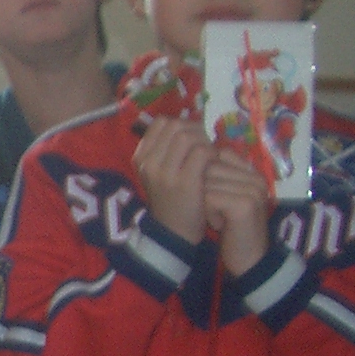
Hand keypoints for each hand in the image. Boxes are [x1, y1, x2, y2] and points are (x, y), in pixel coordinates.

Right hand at [133, 117, 211, 242]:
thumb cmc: (172, 199)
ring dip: (205, 143)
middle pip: (176, 126)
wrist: (173, 233)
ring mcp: (164, 172)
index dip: (181, 125)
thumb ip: (167, 149)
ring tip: (209, 157)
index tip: (191, 140)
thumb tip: (190, 124)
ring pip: (189, 136)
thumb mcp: (160, 172)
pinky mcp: (184, 181)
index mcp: (140, 157)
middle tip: (204, 148)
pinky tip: (214, 167)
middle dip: (196, 131)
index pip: (161, 123)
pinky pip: (202, 152)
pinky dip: (213, 155)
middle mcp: (148, 162)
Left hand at [203, 148, 272, 275]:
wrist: (248, 258)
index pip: (220, 154)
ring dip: (204, 203)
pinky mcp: (245, 203)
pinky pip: (209, 197)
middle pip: (210, 167)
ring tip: (219, 218)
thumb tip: (193, 156)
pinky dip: (207, 212)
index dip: (205, 176)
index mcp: (253, 173)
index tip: (214, 199)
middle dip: (203, 190)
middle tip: (216, 212)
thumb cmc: (233, 229)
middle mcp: (256, 177)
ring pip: (206, 181)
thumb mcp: (225, 198)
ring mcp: (252, 189)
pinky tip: (219, 224)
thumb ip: (217, 177)